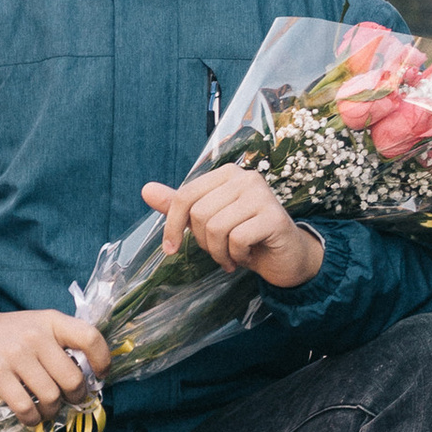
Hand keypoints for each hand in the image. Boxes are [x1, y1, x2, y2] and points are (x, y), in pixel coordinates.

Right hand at [0, 307, 111, 420]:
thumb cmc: (5, 335)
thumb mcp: (35, 327)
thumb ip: (59, 344)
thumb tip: (86, 377)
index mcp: (51, 321)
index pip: (90, 337)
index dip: (102, 359)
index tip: (100, 375)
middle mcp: (36, 335)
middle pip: (72, 377)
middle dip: (76, 396)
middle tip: (70, 401)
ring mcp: (16, 354)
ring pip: (50, 396)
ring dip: (52, 410)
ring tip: (47, 411)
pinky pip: (25, 406)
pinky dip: (32, 419)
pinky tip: (31, 418)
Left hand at [139, 168, 325, 290]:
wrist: (285, 257)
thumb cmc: (245, 236)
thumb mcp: (207, 221)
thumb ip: (179, 205)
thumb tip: (146, 189)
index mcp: (227, 174)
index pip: (185, 195)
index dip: (172, 225)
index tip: (170, 249)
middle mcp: (246, 178)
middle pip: (200, 214)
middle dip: (203, 242)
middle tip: (220, 250)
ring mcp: (262, 195)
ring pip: (216, 228)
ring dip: (220, 252)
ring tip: (233, 255)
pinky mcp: (274, 216)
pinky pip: (237, 239)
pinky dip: (237, 256)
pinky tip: (247, 256)